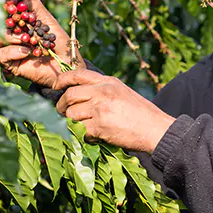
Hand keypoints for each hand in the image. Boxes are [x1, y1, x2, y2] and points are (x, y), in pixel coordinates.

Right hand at [0, 0, 85, 88]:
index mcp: (13, 22)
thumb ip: (29, 3)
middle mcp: (7, 34)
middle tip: (13, 21)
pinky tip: (27, 52)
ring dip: (9, 37)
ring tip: (26, 39)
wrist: (67, 63)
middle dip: (1, 20)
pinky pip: (0, 54)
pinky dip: (13, 51)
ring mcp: (7, 49)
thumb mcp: (45, 17)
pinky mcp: (9, 64)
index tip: (5, 2)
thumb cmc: (58, 40)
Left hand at [55, 69, 175, 153]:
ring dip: (74, 123)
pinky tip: (96, 137)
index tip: (56, 86)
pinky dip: (85, 136)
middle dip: (62, 106)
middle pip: (70, 95)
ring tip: (84, 128)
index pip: (78, 74)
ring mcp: (100, 108)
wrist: (156, 129)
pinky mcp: (100, 126)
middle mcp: (102, 92)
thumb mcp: (123, 93)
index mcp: (108, 82)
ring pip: (72, 114)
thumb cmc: (143, 115)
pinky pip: (81, 130)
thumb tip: (81, 97)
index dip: (62, 80)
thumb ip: (104, 91)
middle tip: (64, 113)